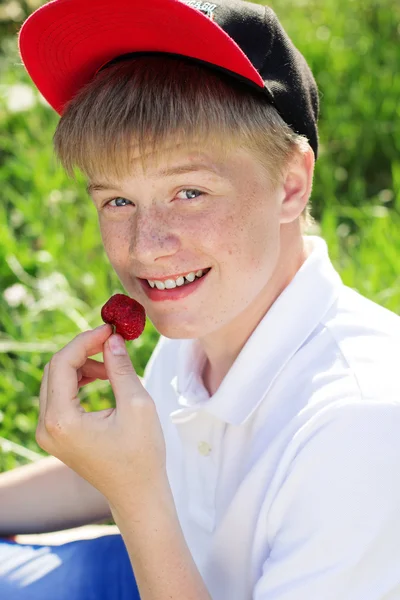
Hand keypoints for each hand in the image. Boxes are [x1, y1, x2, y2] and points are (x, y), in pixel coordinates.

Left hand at [36, 324, 166, 508]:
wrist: (137, 494)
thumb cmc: (142, 454)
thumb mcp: (137, 405)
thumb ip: (120, 368)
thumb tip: (112, 338)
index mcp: (62, 420)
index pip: (62, 363)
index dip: (85, 341)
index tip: (110, 329)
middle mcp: (46, 426)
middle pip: (54, 370)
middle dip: (83, 351)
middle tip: (112, 342)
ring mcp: (48, 433)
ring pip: (55, 381)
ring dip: (81, 366)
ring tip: (112, 367)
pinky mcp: (55, 435)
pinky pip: (59, 396)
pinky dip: (78, 381)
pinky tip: (103, 380)